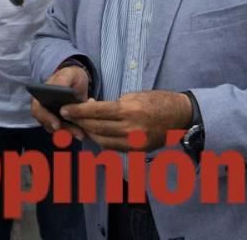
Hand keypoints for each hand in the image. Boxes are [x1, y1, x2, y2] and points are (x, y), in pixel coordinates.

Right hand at [30, 65, 89, 138]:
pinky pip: (66, 131)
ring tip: (81, 134)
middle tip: (76, 133)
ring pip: (57, 130)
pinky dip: (74, 132)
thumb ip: (62, 80)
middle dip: (62, 130)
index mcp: (40, 96)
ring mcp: (52, 117)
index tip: (57, 125)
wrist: (78, 81)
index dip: (45, 118)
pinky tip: (83, 132)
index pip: (37, 110)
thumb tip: (58, 88)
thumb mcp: (68, 74)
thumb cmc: (71, 76)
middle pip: (47, 124)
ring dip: (69, 133)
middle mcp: (44, 109)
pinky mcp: (63, 122)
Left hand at [59, 90, 191, 151]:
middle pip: (96, 128)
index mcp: (129, 110)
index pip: (95, 112)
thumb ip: (114, 105)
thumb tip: (94, 110)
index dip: (77, 111)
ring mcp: (134, 143)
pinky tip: (96, 134)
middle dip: (79, 123)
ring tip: (80, 125)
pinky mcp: (137, 151)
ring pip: (102, 141)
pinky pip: (113, 148)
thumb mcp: (134, 95)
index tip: (65, 109)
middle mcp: (130, 129)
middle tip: (68, 116)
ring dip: (89, 134)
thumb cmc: (158, 100)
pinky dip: (102, 141)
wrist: (181, 116)